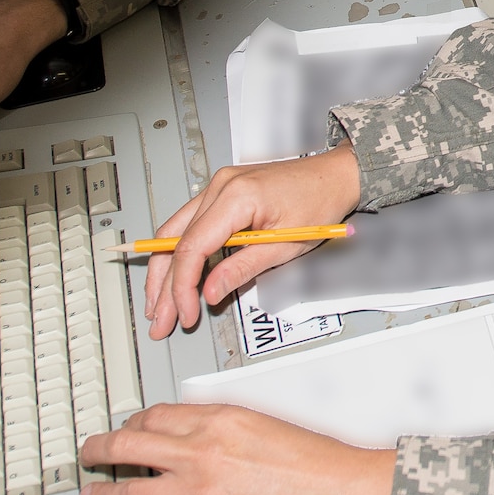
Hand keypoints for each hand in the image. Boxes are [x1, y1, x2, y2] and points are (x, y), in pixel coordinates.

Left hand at [79, 404, 392, 494]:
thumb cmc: (319, 465)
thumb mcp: (266, 424)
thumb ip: (227, 429)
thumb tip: (202, 438)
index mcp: (218, 419)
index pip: (156, 416)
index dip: (135, 424)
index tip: (129, 432)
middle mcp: (200, 453)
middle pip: (128, 444)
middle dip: (100, 449)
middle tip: (89, 454)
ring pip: (127, 490)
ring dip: (101, 492)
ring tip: (91, 493)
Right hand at [145, 144, 360, 337]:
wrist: (335, 175)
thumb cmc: (319, 202)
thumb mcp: (285, 246)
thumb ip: (242, 269)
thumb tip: (210, 292)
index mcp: (236, 196)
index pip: (192, 247)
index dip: (183, 286)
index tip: (186, 312)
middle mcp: (220, 186)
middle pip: (176, 241)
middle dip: (164, 286)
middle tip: (160, 319)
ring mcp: (218, 186)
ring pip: (175, 233)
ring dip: (165, 271)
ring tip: (158, 304)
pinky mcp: (222, 192)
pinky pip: (190, 223)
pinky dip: (179, 252)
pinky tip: (173, 276)